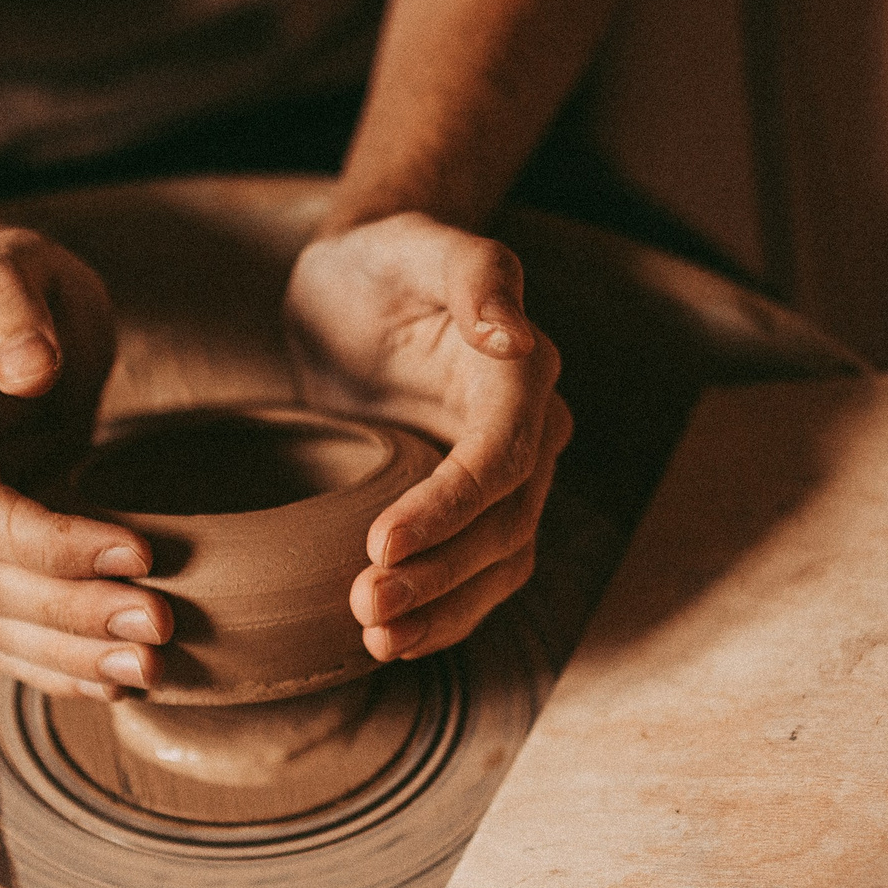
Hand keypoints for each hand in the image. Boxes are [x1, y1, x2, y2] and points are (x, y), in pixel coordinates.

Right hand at [0, 229, 170, 699]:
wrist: (20, 330)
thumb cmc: (28, 291)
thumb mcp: (18, 263)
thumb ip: (10, 303)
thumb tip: (26, 370)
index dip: (48, 543)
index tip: (139, 551)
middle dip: (70, 612)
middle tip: (163, 623)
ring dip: (69, 655)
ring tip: (152, 668)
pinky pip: (3, 636)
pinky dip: (56, 667)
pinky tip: (117, 682)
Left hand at [285, 212, 568, 662]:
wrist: (357, 289)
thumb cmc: (384, 260)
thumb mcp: (418, 244)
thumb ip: (476, 279)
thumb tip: (515, 337)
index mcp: (524, 371)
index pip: (502, 457)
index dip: (449, 508)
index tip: (380, 543)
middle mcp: (531, 430)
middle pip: (504, 524)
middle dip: (440, 574)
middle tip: (363, 606)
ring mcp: (507, 476)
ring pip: (499, 564)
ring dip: (445, 610)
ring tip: (376, 640)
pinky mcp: (472, 508)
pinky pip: (477, 576)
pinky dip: (444, 615)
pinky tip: (394, 642)